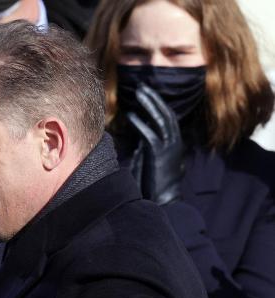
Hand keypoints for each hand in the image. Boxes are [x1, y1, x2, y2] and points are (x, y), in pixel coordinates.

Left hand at [126, 84, 184, 204]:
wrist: (163, 203)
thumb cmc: (153, 187)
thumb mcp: (149, 165)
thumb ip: (146, 153)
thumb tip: (139, 145)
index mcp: (172, 144)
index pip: (166, 119)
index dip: (157, 105)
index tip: (145, 95)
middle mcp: (173, 143)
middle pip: (165, 114)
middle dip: (154, 99)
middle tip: (142, 86)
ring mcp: (168, 148)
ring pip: (161, 120)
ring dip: (150, 104)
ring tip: (139, 92)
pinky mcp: (159, 154)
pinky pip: (150, 134)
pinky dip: (140, 123)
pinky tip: (131, 114)